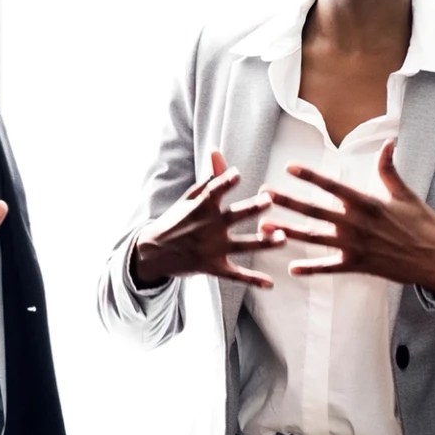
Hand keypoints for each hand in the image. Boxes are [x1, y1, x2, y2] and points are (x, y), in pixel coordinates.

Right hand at [127, 151, 279, 290]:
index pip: (214, 191)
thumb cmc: (177, 220)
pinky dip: (252, 280)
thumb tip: (217, 150)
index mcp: (202, 207)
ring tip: (282, 238)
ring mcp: (211, 248)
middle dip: (252, 209)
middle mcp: (208, 227)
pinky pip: (235, 274)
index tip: (237, 174)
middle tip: (269, 201)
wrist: (153, 252)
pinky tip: (271, 283)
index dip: (225, 182)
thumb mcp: (190, 198)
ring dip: (262, 242)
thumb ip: (209, 177)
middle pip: (234, 216)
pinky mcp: (213, 266)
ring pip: (241, 245)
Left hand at [270, 142, 434, 299]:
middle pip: (314, 210)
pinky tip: (292, 268)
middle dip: (287, 201)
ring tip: (264, 227)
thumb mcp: (407, 195)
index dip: (310, 176)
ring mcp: (355, 246)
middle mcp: (356, 224)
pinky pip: (329, 267)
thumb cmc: (425, 226)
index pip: (332, 187)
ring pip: (315, 238)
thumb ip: (390, 171)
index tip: (289, 167)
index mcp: (368, 203)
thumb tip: (388, 143)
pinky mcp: (358, 265)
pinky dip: (310, 269)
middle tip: (264, 194)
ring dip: (288, 231)